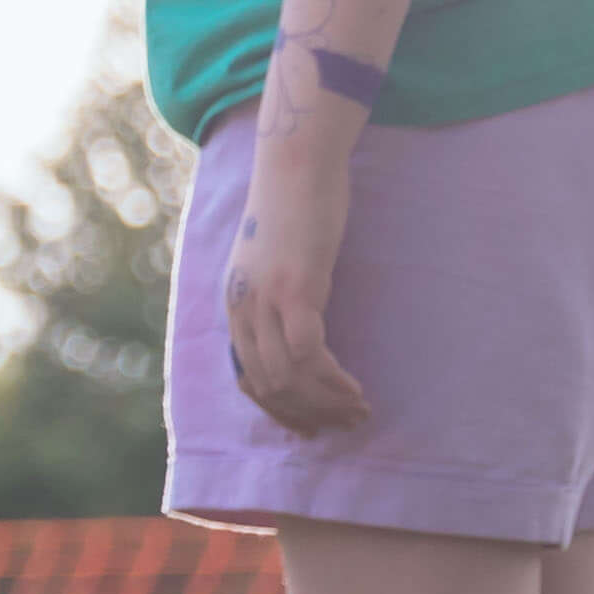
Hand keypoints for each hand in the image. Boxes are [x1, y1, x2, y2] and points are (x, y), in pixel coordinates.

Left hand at [220, 130, 371, 440]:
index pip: (247, 379)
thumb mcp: (272, 263)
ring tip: (359, 411)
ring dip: (326, 403)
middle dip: (309, 414)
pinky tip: (357, 389)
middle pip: (268, 386)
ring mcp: (265, 301)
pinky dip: (334, 380)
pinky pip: (310, 354)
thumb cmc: (292, 211)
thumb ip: (275, 297)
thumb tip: (295, 331)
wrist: (296, 166)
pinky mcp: (295, 290)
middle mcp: (241, 309)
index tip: (312, 428)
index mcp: (233, 306)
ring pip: (289, 378)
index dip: (280, 411)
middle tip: (347, 424)